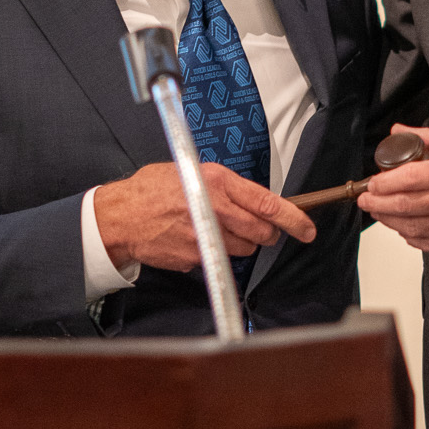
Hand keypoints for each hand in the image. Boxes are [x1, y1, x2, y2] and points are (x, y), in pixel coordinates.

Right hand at [93, 162, 315, 272]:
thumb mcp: (191, 170)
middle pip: (263, 231)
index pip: (268, 204)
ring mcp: (206, 237)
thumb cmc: (152, 190)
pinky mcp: (197, 257)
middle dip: (268, 232)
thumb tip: (250, 196)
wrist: (122, 217)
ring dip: (242, 243)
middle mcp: (215, 209)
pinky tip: (201, 239)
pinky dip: (218, 253)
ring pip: (246, 248)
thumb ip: (224, 184)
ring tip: (220, 230)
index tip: (307, 228)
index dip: (294, 219)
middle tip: (260, 228)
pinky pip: (222, 259)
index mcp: (217, 182)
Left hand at [357, 126, 428, 254]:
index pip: (412, 177)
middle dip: (379, 204)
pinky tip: (405, 229)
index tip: (372, 183)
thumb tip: (401, 131)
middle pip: (407, 204)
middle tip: (366, 200)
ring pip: (414, 227)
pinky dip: (411, 237)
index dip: (385, 182)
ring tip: (381, 213)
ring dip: (391, 221)